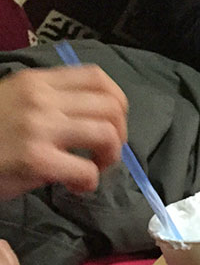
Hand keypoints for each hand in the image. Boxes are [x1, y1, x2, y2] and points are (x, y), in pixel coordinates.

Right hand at [0, 66, 127, 199]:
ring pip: (107, 134)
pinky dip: (89, 183)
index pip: (97, 78)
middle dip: (119, 135)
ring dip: (109, 157)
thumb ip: (50, 102)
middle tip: (102, 154)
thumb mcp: (14, 102)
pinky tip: (73, 186)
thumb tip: (94, 118)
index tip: (107, 125)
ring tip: (92, 168)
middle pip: (112, 106)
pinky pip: (87, 171)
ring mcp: (38, 127)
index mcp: (36, 81)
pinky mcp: (36, 159)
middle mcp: (39, 98)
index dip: (116, 104)